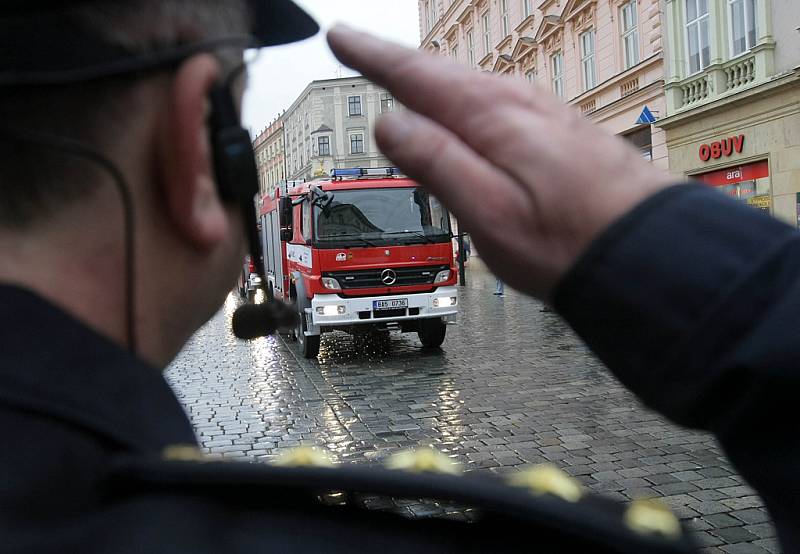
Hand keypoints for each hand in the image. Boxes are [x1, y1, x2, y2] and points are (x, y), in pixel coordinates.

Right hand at [327, 26, 673, 298]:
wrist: (648, 250)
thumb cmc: (568, 241)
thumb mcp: (488, 212)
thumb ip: (436, 163)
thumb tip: (390, 122)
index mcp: (491, 118)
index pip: (416, 76)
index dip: (372, 56)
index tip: (342, 36)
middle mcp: (519, 104)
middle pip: (443, 73)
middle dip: (397, 61)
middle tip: (361, 48)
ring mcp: (544, 114)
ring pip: (473, 87)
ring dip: (433, 79)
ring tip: (403, 76)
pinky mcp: (560, 132)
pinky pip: (499, 103)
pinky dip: (468, 100)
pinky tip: (468, 111)